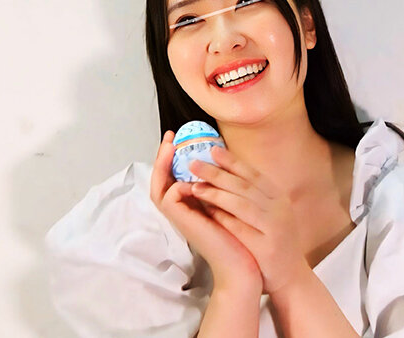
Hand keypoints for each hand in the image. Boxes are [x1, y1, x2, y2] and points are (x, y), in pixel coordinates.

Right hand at [149, 131, 262, 294]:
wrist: (243, 265)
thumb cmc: (241, 237)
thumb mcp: (229, 203)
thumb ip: (220, 187)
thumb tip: (221, 161)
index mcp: (192, 205)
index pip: (174, 178)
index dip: (173, 159)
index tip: (179, 138)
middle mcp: (183, 210)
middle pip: (161, 180)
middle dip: (163, 157)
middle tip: (170, 137)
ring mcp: (181, 218)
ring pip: (159, 187)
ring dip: (163, 165)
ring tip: (171, 147)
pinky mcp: (184, 223)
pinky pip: (170, 198)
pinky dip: (178, 185)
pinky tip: (192, 181)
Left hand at [188, 145, 308, 294]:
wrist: (290, 277)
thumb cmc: (274, 243)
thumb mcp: (270, 213)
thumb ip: (252, 197)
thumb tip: (224, 176)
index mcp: (279, 198)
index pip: (253, 174)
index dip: (232, 161)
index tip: (212, 150)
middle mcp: (280, 209)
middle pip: (245, 185)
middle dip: (217, 172)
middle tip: (194, 163)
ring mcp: (275, 228)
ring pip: (243, 204)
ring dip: (217, 193)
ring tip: (195, 186)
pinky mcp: (268, 247)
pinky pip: (242, 229)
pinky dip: (223, 218)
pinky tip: (207, 212)